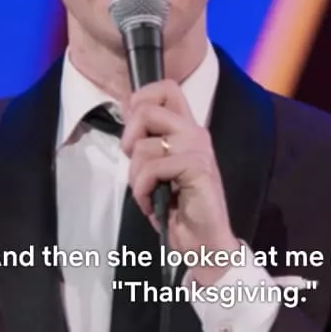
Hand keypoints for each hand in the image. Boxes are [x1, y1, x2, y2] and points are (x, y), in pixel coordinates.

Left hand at [120, 80, 239, 284]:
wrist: (204, 242)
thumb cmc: (179, 208)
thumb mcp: (157, 169)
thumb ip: (147, 143)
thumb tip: (126, 116)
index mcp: (186, 129)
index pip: (166, 88)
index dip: (140, 99)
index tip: (133, 129)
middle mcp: (195, 132)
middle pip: (147, 109)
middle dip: (128, 137)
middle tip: (133, 162)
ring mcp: (198, 149)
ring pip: (143, 145)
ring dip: (135, 176)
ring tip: (147, 193)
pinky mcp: (198, 168)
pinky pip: (152, 168)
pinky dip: (143, 190)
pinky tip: (152, 203)